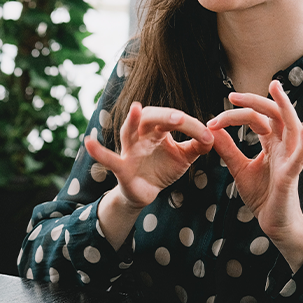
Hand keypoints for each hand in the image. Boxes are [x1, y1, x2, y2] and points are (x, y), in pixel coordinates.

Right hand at [85, 103, 213, 208]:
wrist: (146, 193)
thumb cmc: (162, 168)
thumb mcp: (184, 156)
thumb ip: (198, 145)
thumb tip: (214, 136)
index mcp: (158, 129)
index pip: (173, 120)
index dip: (191, 126)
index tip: (208, 137)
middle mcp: (141, 135)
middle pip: (150, 117)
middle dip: (165, 116)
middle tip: (180, 118)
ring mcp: (128, 149)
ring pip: (128, 130)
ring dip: (132, 120)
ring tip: (135, 109)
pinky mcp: (121, 167)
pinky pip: (108, 159)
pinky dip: (98, 152)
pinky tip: (88, 143)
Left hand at [206, 80, 302, 270]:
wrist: (273, 223)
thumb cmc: (262, 195)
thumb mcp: (239, 168)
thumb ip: (228, 149)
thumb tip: (212, 129)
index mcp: (271, 143)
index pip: (256, 119)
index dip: (235, 114)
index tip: (213, 119)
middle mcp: (283, 146)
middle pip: (273, 115)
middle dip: (255, 101)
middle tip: (232, 95)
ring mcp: (290, 159)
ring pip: (292, 126)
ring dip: (285, 107)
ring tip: (277, 90)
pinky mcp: (292, 176)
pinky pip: (301, 157)